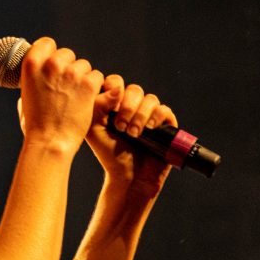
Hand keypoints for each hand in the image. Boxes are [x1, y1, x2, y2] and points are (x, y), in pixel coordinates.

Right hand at [16, 38, 104, 154]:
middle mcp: (51, 64)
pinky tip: (85, 101)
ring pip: (83, 65)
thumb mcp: (24, 96)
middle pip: (67, 54)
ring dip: (82, 78)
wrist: (50, 141)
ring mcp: (71, 73)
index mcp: (31, 64)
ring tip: (74, 98)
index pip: (47, 43)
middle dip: (68, 67)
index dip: (51, 52)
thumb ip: (33, 80)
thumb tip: (38, 74)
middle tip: (65, 87)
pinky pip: (96, 76)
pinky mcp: (88, 83)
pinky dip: (94, 88)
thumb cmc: (35, 124)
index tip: (53, 61)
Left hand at [87, 75, 177, 191]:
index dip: (114, 89)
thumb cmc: (109, 154)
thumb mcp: (94, 129)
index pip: (116, 82)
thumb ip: (96, 106)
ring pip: (149, 99)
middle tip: (120, 127)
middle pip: (134, 90)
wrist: (128, 176)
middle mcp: (133, 107)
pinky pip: (164, 109)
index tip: (110, 107)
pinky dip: (155, 117)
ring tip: (132, 134)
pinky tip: (148, 129)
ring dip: (140, 115)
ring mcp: (149, 114)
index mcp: (114, 105)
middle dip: (127, 107)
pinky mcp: (165, 124)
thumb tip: (114, 88)